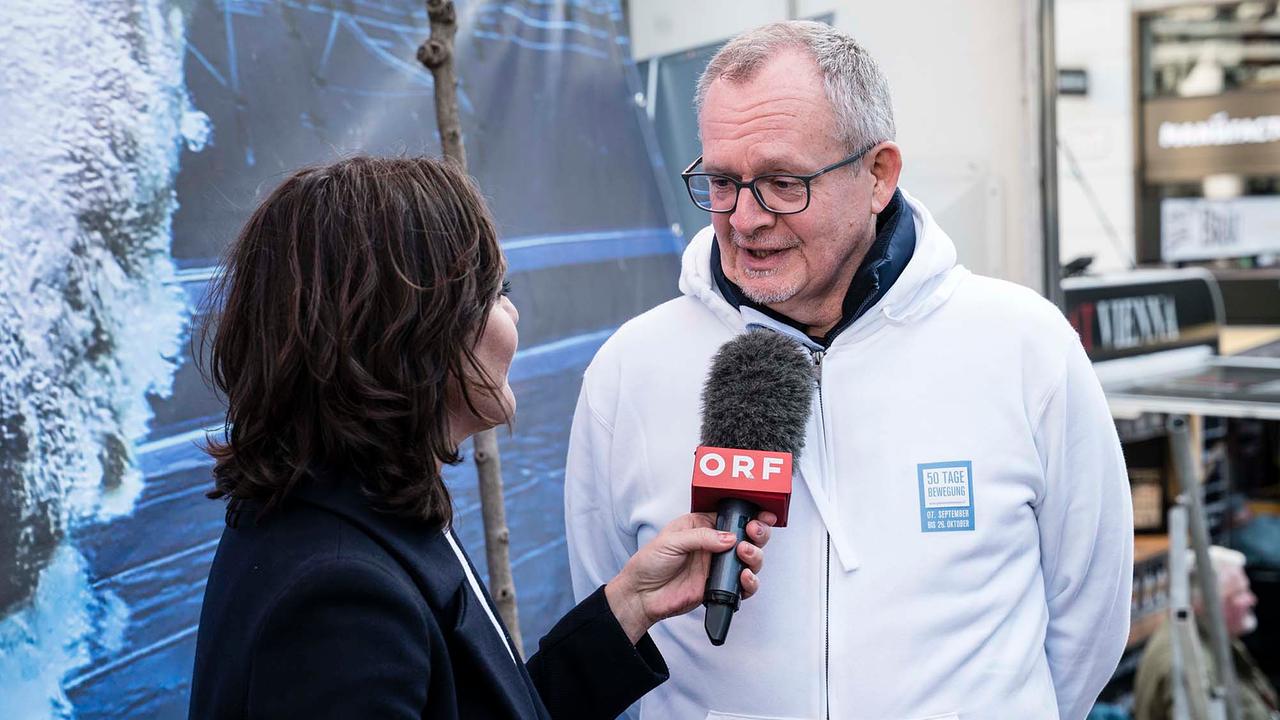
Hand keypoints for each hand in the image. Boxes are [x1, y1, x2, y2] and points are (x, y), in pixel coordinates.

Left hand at [605, 510, 775, 643]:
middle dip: (758, 533)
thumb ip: (701, 537)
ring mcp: (718, 566)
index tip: (764, 516)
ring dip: (754, 556)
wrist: (642, 596)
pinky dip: (749, 582)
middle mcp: (714, 545)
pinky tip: (743, 578)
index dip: (750, 515)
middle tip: (754, 533)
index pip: (732, 517)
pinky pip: (743, 585)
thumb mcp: (671, 541)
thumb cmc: (649, 563)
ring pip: (750, 559)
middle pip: (747, 536)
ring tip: (744, 554)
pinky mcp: (720, 587)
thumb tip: (729, 538)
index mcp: (702, 526)